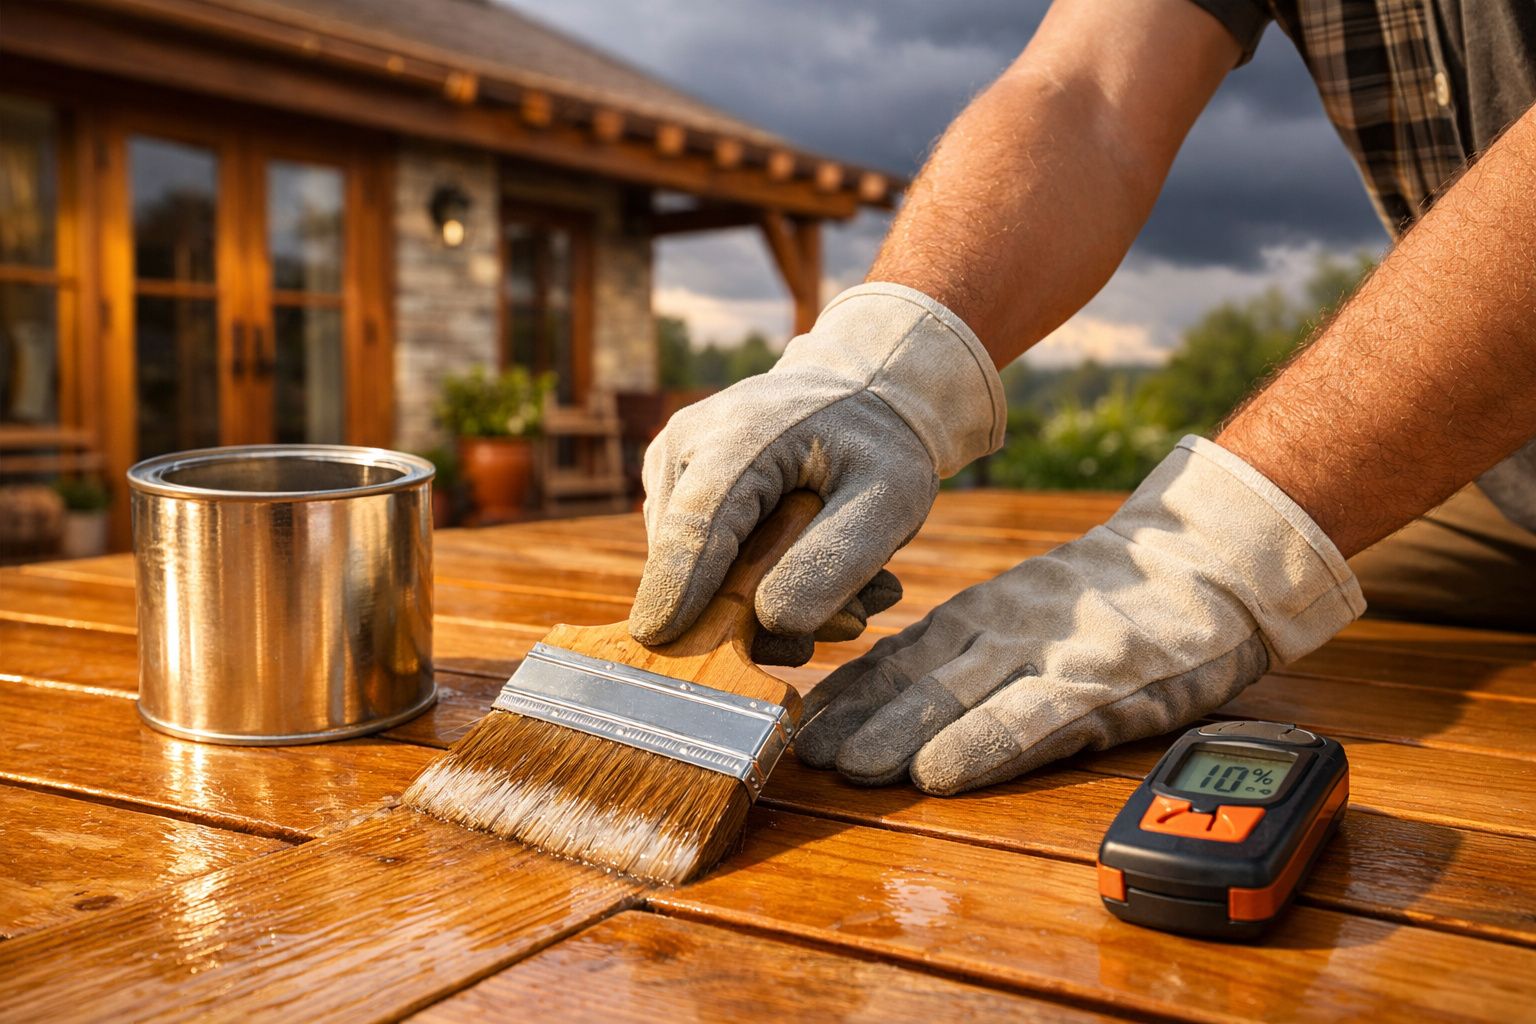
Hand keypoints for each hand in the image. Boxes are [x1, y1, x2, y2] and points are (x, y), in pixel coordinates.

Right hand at [631, 284, 1005, 664]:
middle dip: (758, 613)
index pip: (696, 525)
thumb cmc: (880, 445)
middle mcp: (686, 447)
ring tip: (854, 587)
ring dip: (764, 601)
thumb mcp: (891, 498)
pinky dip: (755, 583)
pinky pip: (700, 561)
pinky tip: (816, 571)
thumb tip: (772, 623)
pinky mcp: (676, 493)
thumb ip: (836, 560)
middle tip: (853, 620)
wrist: (862, 395)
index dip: (678, 587)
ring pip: (693, 568)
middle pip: (689, 559)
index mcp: (738, 436)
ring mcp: (672, 469)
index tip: (659, 640)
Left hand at [795, 437, 1365, 792]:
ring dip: (898, 733)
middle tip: (799, 751)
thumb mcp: (1020, 609)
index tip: (799, 722)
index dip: (848, 694)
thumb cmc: (1107, 599)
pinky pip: (1035, 719)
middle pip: (916, 678)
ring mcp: (1053, 655)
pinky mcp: (1103, 682)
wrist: (1204, 561)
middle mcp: (1006, 631)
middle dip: (856, 718)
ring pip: (962, 696)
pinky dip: (984, 746)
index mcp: (984, 615)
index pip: (900, 656)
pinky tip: (940, 772)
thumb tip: (877, 690)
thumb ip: (960, 646)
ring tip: (847, 766)